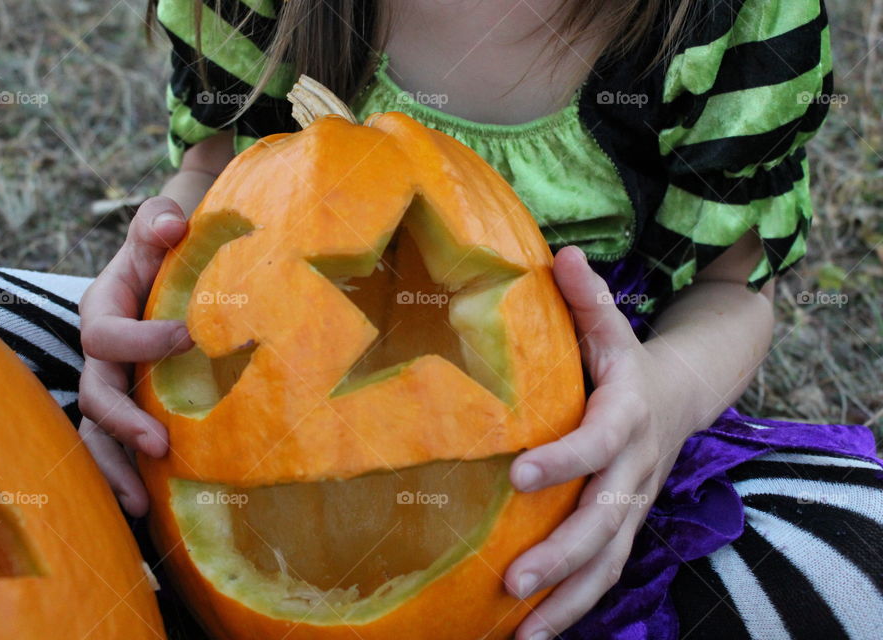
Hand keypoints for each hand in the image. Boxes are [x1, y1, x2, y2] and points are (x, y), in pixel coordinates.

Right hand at [78, 197, 193, 516]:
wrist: (169, 268)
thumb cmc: (165, 248)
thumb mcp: (159, 228)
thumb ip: (158, 223)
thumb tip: (172, 226)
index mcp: (101, 310)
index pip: (107, 333)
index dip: (141, 340)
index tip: (191, 337)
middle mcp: (99, 355)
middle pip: (95, 393)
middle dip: (122, 421)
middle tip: (160, 444)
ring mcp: (113, 385)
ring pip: (97, 432)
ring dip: (115, 468)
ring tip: (140, 505)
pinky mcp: (132, 407)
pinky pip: (118, 447)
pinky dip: (127, 475)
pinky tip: (149, 509)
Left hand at [506, 246, 691, 639]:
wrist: (678, 397)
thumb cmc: (626, 361)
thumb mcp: (610, 327)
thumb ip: (585, 298)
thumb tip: (560, 253)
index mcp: (627, 413)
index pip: (598, 441)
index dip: (565, 459)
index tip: (519, 474)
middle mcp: (633, 467)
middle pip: (605, 519)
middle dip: (562, 554)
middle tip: (514, 580)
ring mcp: (633, 503)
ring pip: (609, 561)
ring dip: (569, 600)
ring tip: (523, 634)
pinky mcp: (625, 526)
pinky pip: (606, 573)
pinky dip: (576, 607)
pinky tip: (536, 634)